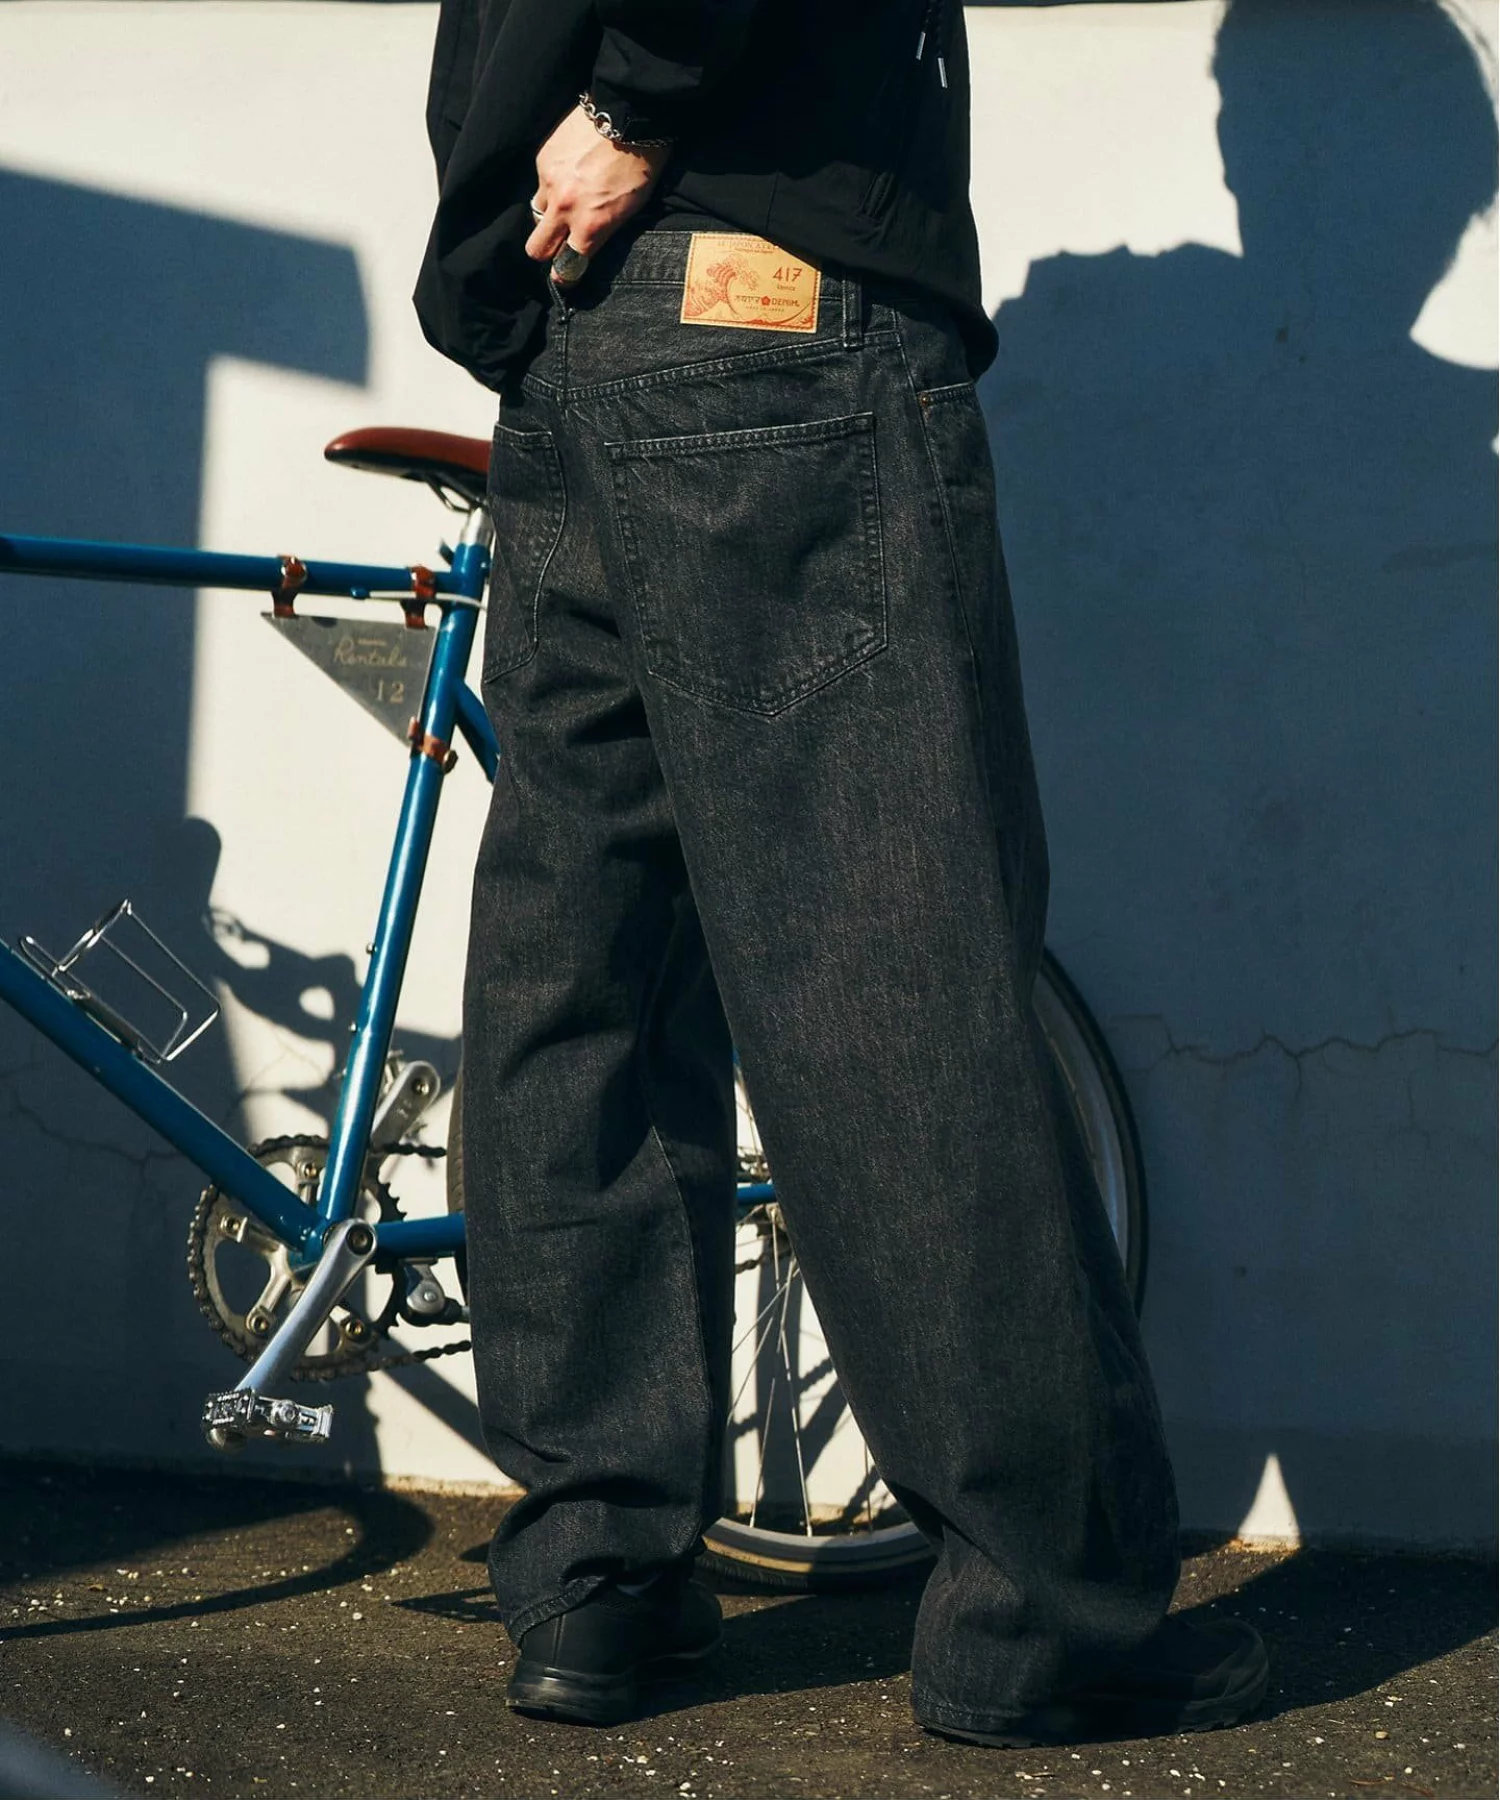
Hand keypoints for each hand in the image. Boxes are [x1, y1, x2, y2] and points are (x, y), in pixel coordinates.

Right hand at [526, 104, 669, 278]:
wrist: (628, 112)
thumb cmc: (641, 163)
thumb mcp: (631, 208)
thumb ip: (604, 231)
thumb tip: (588, 244)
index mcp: (590, 225)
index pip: (566, 266)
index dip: (565, 275)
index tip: (565, 276)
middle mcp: (564, 208)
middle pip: (537, 248)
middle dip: (545, 252)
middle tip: (557, 245)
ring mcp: (549, 182)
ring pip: (536, 213)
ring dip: (548, 213)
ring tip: (566, 201)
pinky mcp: (542, 158)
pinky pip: (540, 181)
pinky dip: (552, 181)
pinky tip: (570, 169)